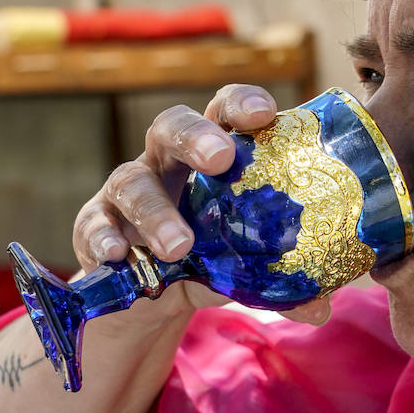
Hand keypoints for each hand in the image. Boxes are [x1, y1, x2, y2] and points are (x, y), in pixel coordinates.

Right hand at [70, 84, 333, 325]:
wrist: (147, 295)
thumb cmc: (208, 256)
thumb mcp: (244, 265)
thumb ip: (280, 279)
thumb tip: (320, 308)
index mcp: (212, 155)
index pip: (224, 111)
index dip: (242, 104)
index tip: (265, 113)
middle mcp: (166, 161)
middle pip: (172, 126)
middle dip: (196, 137)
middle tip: (221, 158)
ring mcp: (127, 190)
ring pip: (132, 181)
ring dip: (156, 213)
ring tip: (179, 247)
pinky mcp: (95, 224)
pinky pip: (93, 223)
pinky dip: (103, 238)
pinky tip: (117, 256)